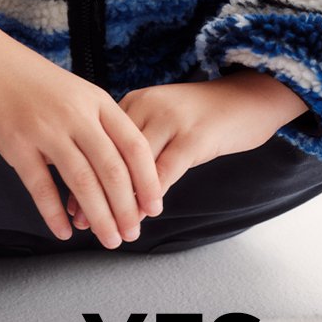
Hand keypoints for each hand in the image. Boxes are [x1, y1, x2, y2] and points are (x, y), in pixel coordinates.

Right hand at [0, 39, 163, 249]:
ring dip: (99, 217)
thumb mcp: (73, 91)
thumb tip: (119, 166)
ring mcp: (45, 130)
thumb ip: (96, 122)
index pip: (134, 145)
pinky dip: (54, 213)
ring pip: (83, 182)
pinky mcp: (16, 144)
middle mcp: (76, 115)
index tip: (156, 205)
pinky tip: (63, 233)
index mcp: (96, 101)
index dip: (148, 179)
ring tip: (109, 239)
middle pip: (112, 170)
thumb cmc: (28, 78)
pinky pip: (41, 187)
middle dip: (127, 208)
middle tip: (133, 233)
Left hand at [65, 70, 306, 229]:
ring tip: (113, 226)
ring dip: (122, 201)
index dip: (82, 174)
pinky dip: (153, 194)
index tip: (69, 203)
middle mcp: (147, 106)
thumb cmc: (205, 114)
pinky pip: (166, 170)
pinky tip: (146, 213)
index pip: (99, 142)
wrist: (251, 96)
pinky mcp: (194, 136)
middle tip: (81, 221)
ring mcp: (171, 120)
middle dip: (94, 191)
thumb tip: (108, 177)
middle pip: (111, 154)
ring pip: (135, 167)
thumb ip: (139, 140)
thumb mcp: (164, 118)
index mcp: (134, 102)